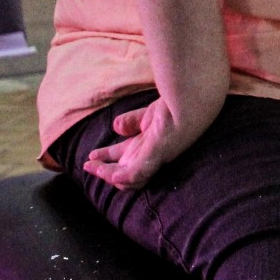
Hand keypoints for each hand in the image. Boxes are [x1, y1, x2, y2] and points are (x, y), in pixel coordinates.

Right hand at [83, 97, 205, 190]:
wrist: (190, 100)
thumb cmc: (176, 105)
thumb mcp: (148, 115)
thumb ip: (132, 121)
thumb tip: (115, 127)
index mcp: (149, 145)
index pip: (125, 158)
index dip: (107, 158)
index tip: (91, 156)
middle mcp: (151, 155)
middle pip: (124, 171)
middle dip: (103, 170)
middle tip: (88, 165)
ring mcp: (154, 158)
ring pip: (127, 179)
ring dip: (107, 175)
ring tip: (92, 167)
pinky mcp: (155, 156)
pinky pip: (134, 175)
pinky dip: (119, 177)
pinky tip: (106, 173)